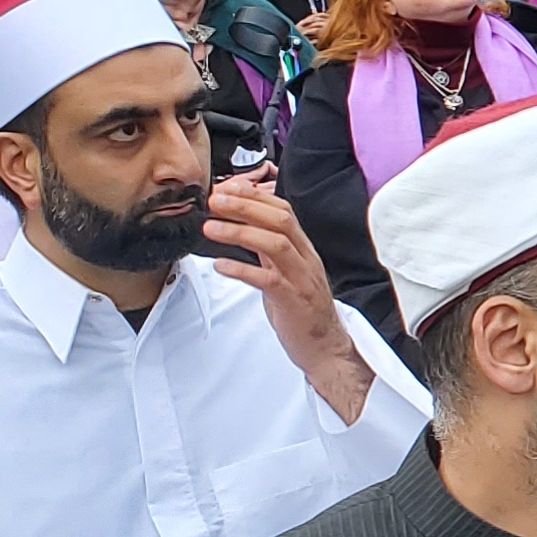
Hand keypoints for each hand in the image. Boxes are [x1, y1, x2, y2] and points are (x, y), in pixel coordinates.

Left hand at [205, 173, 377, 421]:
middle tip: (214, 200)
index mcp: (303, 249)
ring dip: (240, 231)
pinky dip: (242, 270)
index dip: (254, 195)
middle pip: (281, 219)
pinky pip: (268, 280)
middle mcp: (305, 259)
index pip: (283, 210)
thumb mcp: (286, 271)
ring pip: (275, 243)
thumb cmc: (302, 310)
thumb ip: (268, 248)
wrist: (325, 348)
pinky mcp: (293, 301)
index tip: (226, 189)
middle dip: (245, 205)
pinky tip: (220, 265)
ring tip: (210, 227)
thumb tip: (243, 224)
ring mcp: (301, 279)